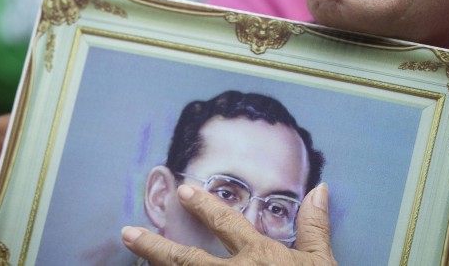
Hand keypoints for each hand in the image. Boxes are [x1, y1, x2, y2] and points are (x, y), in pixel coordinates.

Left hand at [121, 183, 337, 265]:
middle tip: (127, 233)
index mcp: (258, 256)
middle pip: (186, 260)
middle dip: (155, 246)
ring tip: (131, 256)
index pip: (226, 223)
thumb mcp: (320, 262)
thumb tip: (318, 189)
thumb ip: (314, 226)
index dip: (204, 205)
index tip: (184, 191)